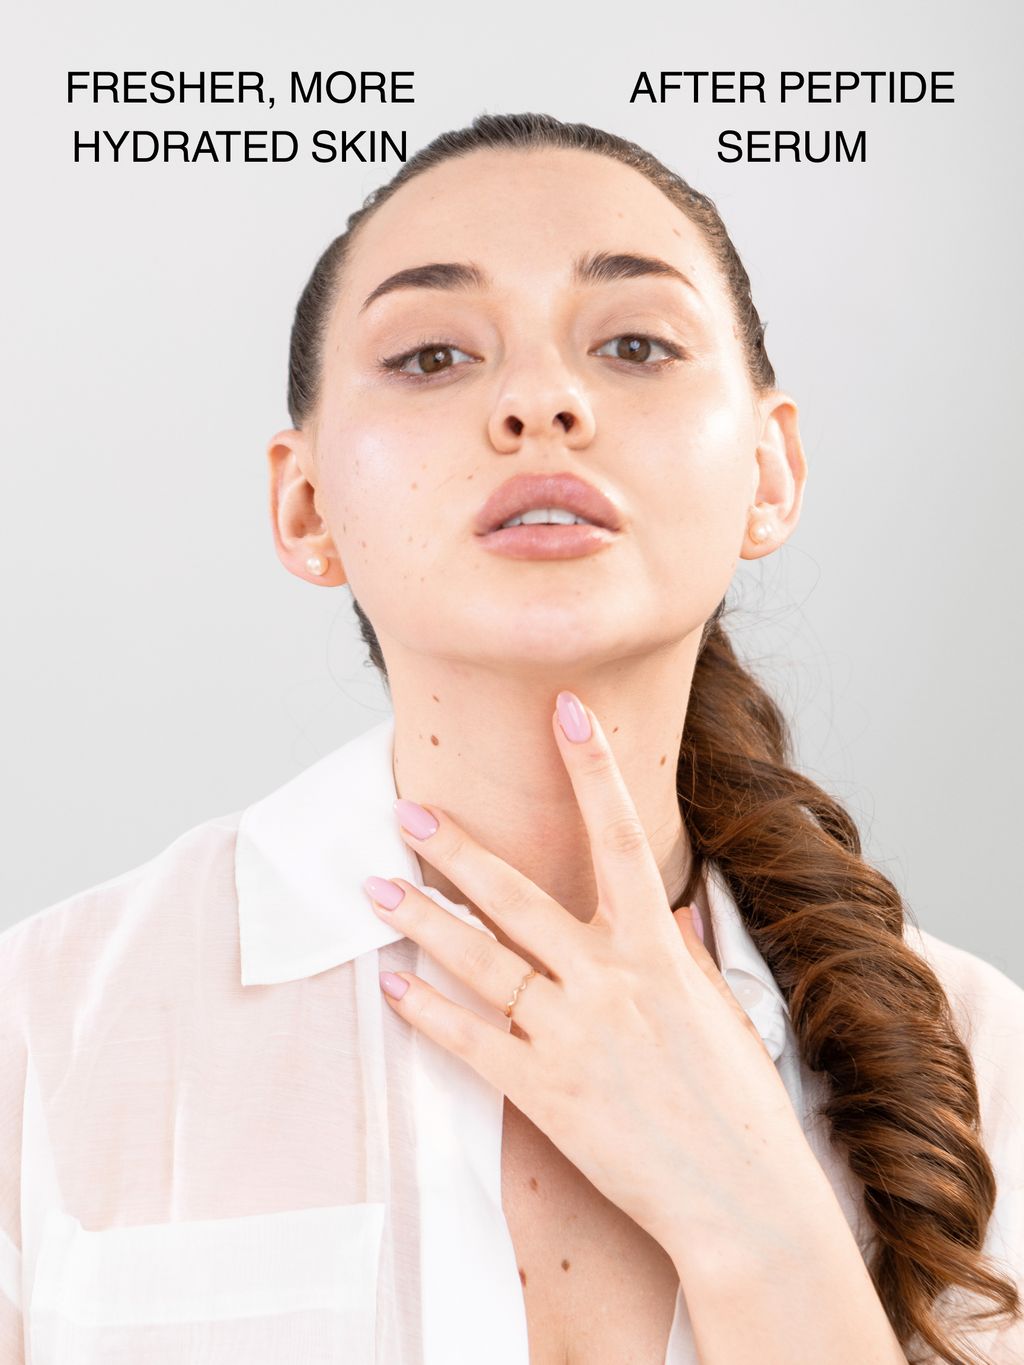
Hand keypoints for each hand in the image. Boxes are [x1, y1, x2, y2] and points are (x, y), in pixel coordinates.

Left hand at [365, 692, 808, 1256]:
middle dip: (457, 850)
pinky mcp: (545, 1093)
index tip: (564, 709)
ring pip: (479, 960)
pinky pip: (472, 1041)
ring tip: (374, 888)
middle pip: (517, 898)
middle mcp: (608, 981)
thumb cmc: (740, 1104)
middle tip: (407, 810)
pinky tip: (393, 986)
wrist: (743, 1202)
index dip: (591, 768)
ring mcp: (572, 1037)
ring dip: (422, 921)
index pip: (621, 837)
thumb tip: (665, 909)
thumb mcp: (719, 1009)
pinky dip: (428, 1012)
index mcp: (656, 951)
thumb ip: (681, 952)